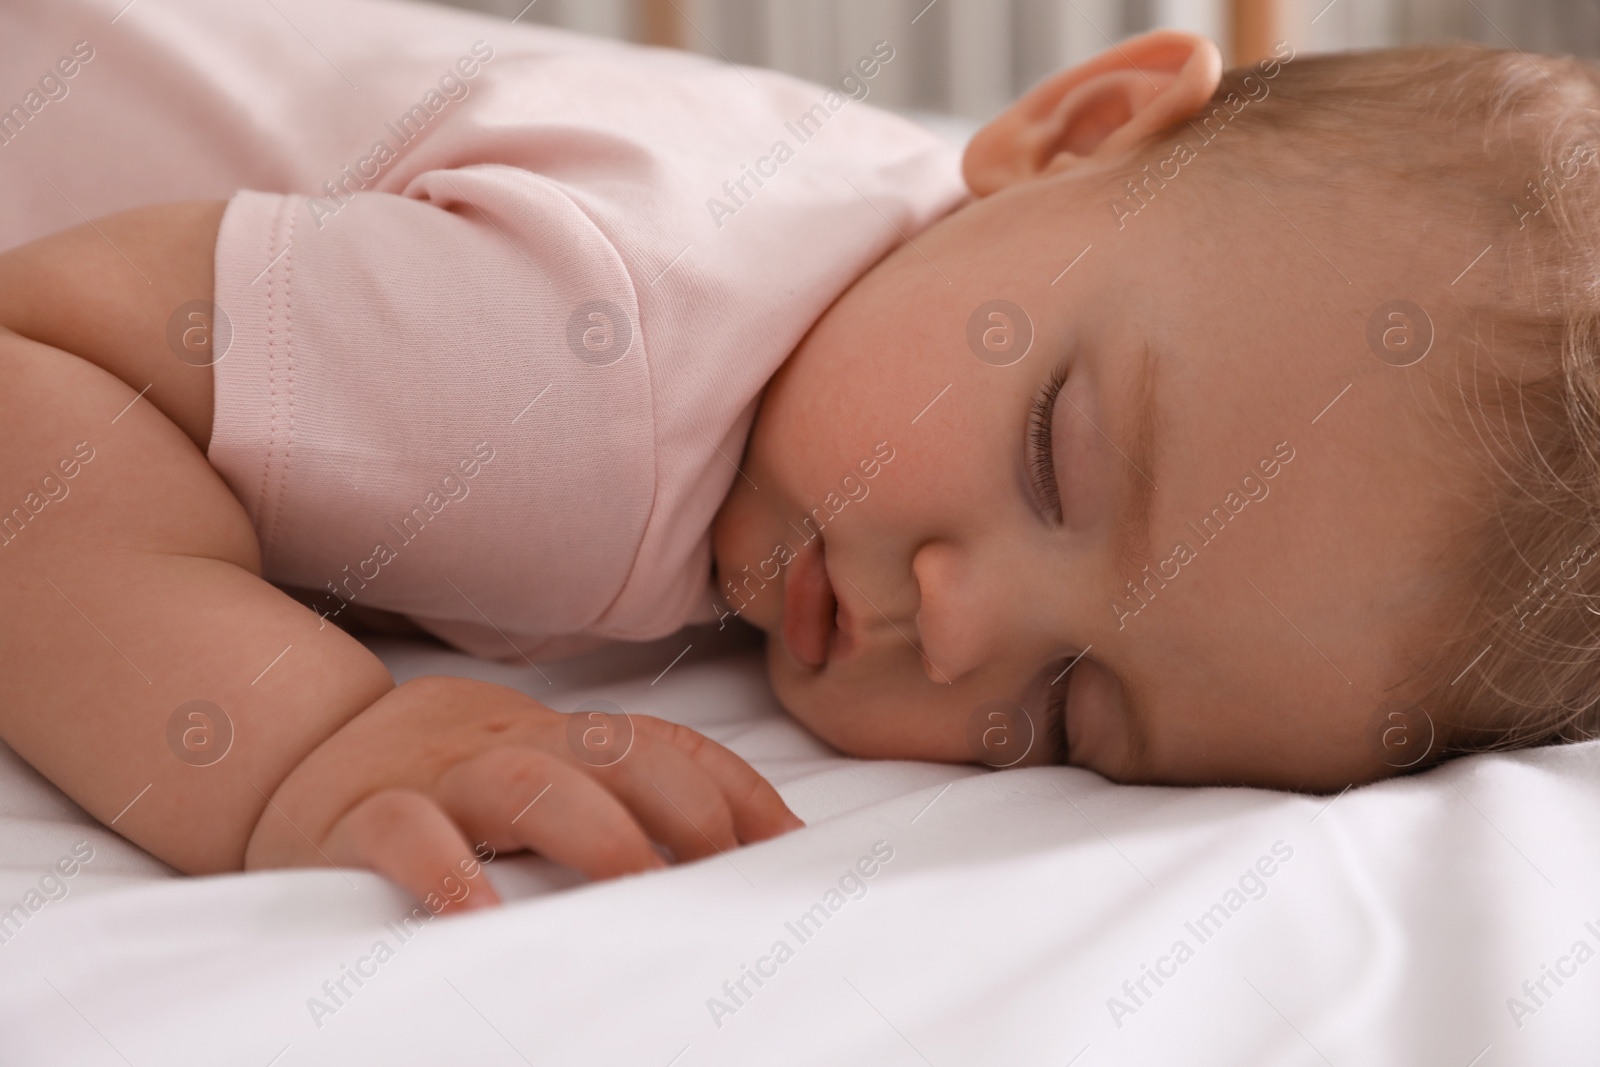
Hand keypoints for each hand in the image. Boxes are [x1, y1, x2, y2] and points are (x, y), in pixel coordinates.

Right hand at [243, 675, 803, 911]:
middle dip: (688, 807)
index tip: (791, 847)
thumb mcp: (532, 771)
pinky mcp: (362, 817)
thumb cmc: (442, 779)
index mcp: (564, 738)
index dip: (738, 789)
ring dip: (592, 831)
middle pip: (620, 752)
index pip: (671, 746)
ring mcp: (441, 775)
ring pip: (527, 780)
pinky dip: (446, 873)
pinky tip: (480, 921)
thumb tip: (719, 864)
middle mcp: (515, 743)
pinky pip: (407, 835)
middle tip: (729, 876)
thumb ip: (608, 800)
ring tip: (635, 888)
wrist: (295, 749)